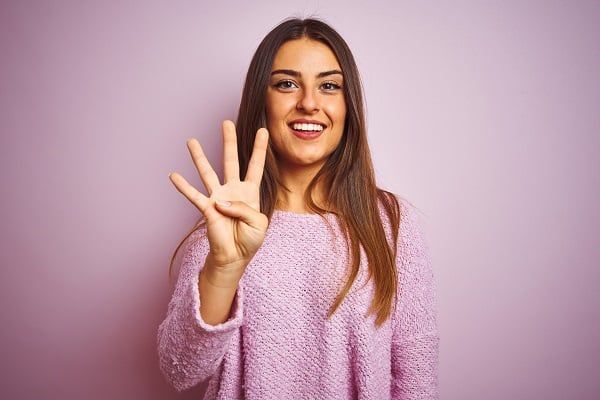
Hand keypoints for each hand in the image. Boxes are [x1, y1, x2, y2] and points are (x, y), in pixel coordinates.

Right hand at [169, 120, 269, 271]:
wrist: (235, 257)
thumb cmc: (250, 240)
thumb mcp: (259, 224)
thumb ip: (243, 210)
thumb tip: (220, 201)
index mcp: (250, 192)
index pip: (255, 166)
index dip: (259, 149)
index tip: (263, 130)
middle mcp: (233, 190)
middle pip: (230, 160)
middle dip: (229, 141)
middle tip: (226, 122)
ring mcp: (218, 197)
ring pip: (208, 173)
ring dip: (199, 157)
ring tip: (191, 141)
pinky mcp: (207, 209)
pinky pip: (194, 196)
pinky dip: (183, 187)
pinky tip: (174, 175)